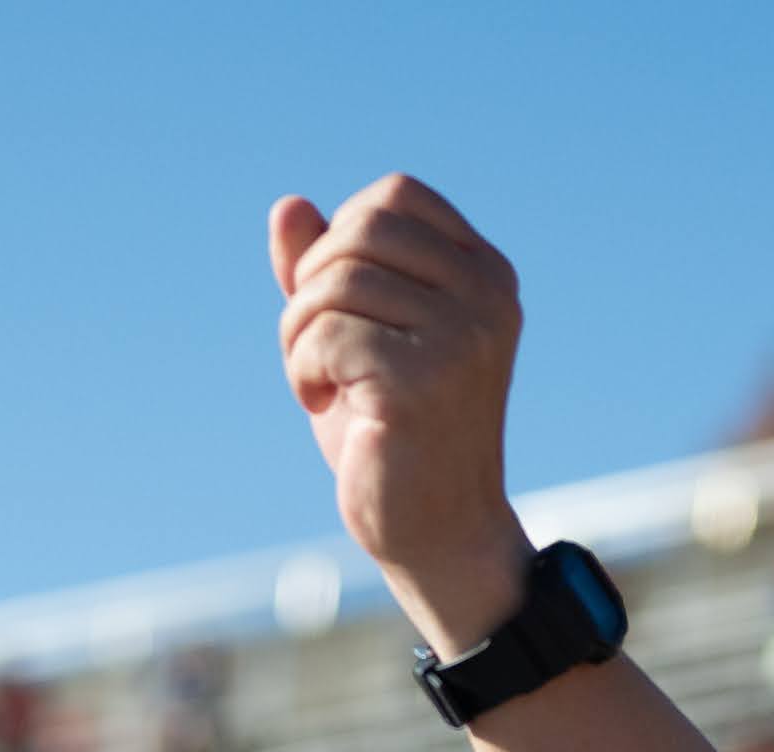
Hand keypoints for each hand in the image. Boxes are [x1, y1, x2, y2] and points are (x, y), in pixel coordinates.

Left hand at [266, 178, 530, 646]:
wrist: (436, 533)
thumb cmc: (395, 435)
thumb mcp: (358, 337)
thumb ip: (327, 273)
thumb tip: (287, 207)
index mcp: (485, 273)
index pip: (395, 197)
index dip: (342, 238)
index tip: (340, 304)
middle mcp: (486, 295)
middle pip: (361, 230)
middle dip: (313, 284)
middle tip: (314, 346)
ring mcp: (462, 335)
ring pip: (336, 283)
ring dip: (301, 333)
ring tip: (318, 382)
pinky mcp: (424, 379)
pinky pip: (327, 334)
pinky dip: (303, 368)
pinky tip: (321, 403)